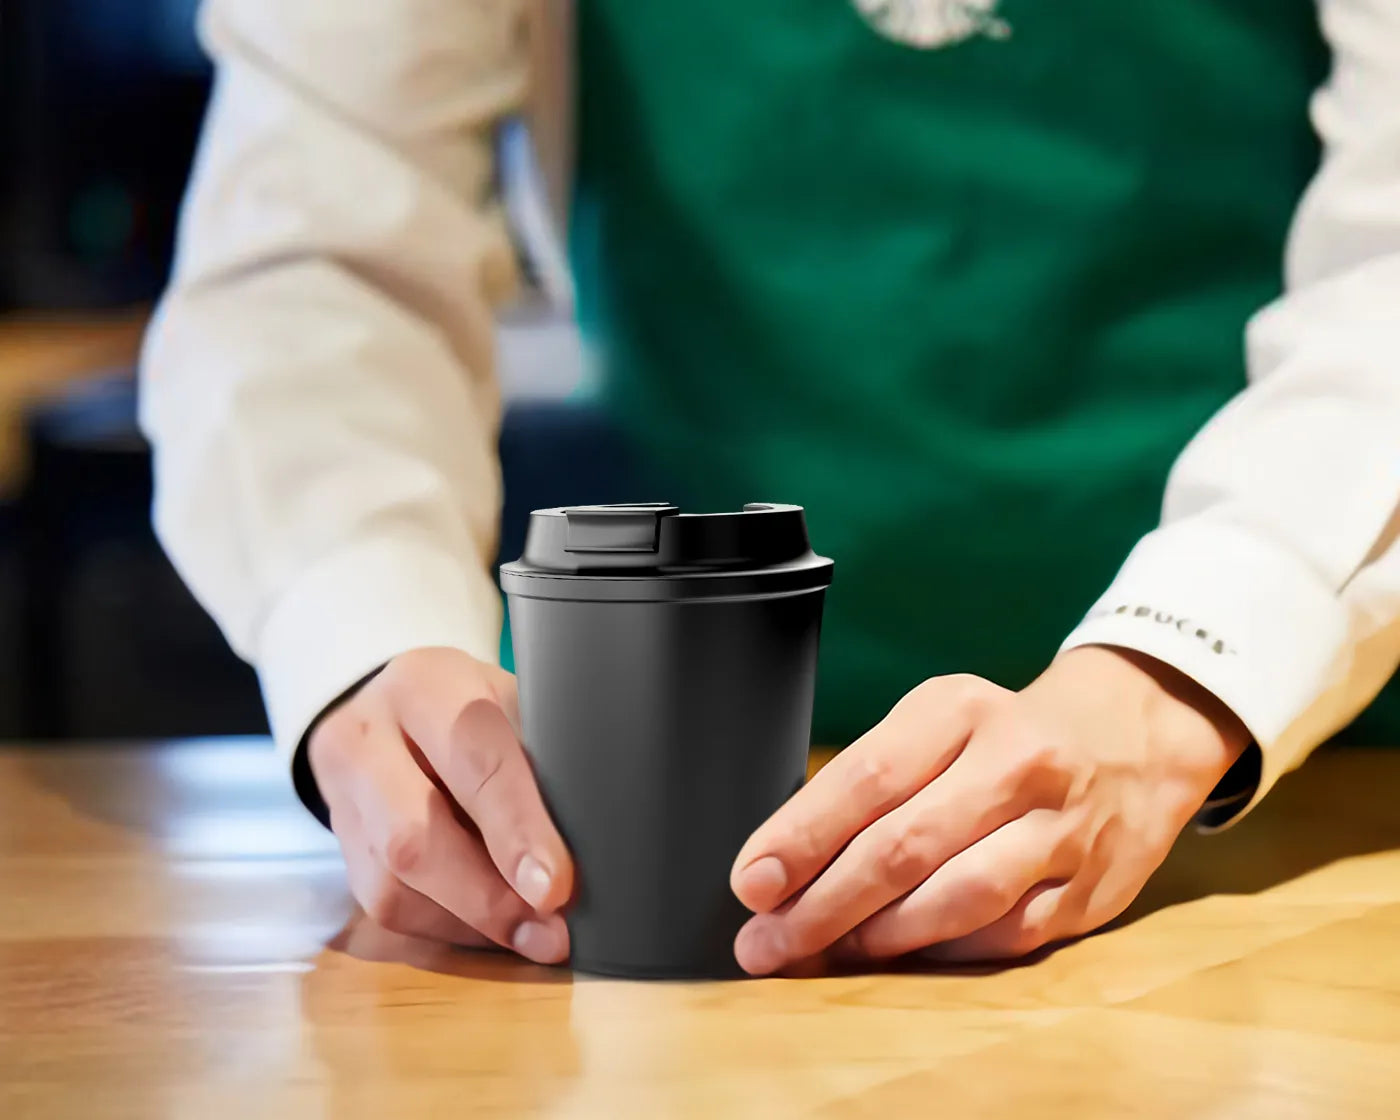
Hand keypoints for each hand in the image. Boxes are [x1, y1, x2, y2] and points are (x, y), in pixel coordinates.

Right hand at [308, 647, 572, 962]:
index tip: (556, 886)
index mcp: (425, 687)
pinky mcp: (340, 851)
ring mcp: (341, 800)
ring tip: (532, 936)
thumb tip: (596, 836)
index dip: (515, 829)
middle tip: (552, 932)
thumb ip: (540, 757)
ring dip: (471, 924)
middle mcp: (366, 741)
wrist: (386, 708)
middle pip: (413, 836)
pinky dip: (448, 930)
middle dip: (488, 898)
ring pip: (393, 886)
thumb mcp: (508, 703)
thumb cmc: (470, 706)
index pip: (470, 759)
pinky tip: (491, 930)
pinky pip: (386, 911)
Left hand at [729, 646, 1248, 972]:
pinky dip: (943, 953)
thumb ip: (872, 780)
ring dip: (878, 938)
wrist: (1133, 734)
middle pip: (903, 846)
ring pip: (956, 897)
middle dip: (822, 904)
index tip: (752, 881)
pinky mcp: (1090, 889)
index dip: (801, 836)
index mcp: (959, 710)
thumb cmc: (1004, 735)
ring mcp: (1060, 829)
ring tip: (823, 953)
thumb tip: (786, 860)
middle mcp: (1015, 762)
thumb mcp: (938, 721)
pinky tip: (900, 959)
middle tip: (766, 941)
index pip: (866, 777)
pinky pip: (1005, 934)